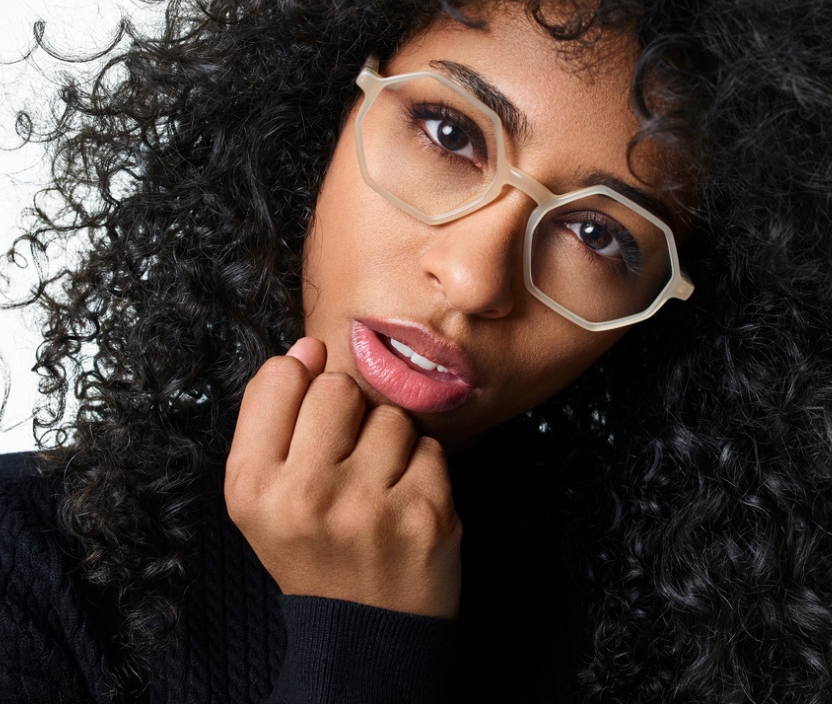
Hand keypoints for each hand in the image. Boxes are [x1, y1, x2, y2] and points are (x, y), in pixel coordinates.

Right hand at [225, 337, 461, 619]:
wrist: (363, 633)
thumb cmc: (310, 550)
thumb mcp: (260, 495)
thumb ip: (270, 415)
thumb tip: (306, 346)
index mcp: (252, 486)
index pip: (279, 377)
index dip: (301, 386)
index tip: (310, 419)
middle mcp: (304, 495)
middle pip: (338, 388)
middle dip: (348, 414)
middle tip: (345, 462)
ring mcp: (368, 506)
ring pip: (391, 415)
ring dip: (390, 444)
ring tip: (376, 488)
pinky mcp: (425, 514)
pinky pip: (430, 446)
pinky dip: (422, 469)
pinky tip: (404, 504)